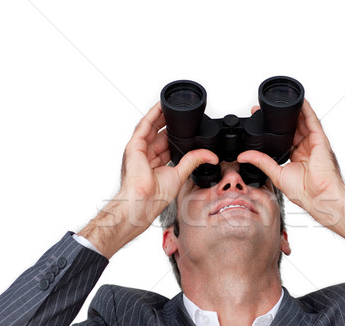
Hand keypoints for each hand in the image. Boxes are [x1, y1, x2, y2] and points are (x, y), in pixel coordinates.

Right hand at [79, 102, 217, 257]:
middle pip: (159, 134)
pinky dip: (152, 115)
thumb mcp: (180, 174)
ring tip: (171, 104)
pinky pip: (144, 126)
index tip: (186, 127)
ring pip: (151, 127)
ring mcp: (139, 150)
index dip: (175, 135)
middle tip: (181, 113)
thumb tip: (210, 156)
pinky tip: (160, 107)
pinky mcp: (134, 146)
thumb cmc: (154, 196)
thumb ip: (193, 161)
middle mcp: (146, 155)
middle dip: (169, 123)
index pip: (166, 145)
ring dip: (160, 115)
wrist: (143, 202)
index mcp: (155, 164)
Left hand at [237, 99, 344, 240]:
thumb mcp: (276, 174)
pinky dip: (307, 110)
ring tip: (280, 100)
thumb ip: (261, 162)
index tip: (261, 122)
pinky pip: (313, 121)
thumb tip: (244, 156)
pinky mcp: (319, 140)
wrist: (319, 196)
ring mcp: (312, 143)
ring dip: (292, 111)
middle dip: (279, 118)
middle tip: (265, 109)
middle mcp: (304, 148)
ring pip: (302, 121)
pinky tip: (300, 102)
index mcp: (295, 157)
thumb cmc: (305, 192)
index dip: (273, 130)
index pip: (283, 138)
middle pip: (292, 128)